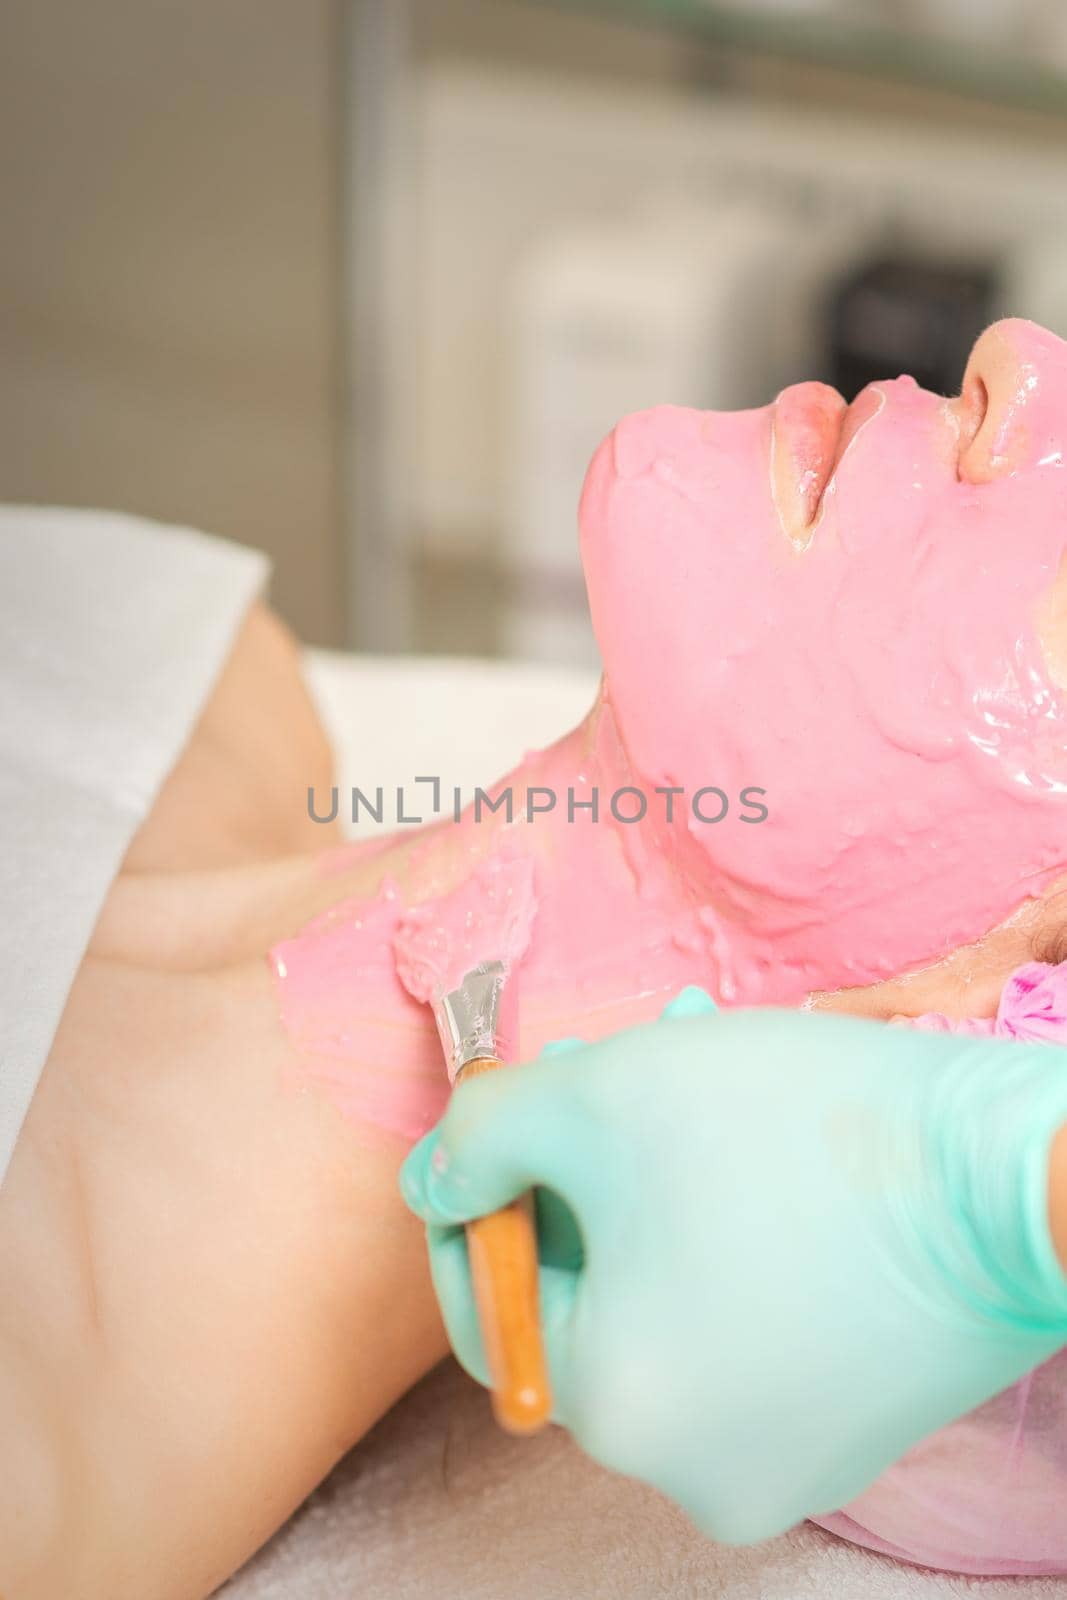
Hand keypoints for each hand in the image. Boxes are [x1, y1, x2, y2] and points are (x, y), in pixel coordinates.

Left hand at [400, 990, 1066, 1543]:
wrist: (1015, 1175)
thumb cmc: (791, 1133)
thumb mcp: (597, 1096)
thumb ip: (476, 1136)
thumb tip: (426, 1179)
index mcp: (618, 1409)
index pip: (496, 1300)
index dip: (485, 1195)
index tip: (508, 1114)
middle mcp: (693, 1469)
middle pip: (592, 1295)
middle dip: (587, 1172)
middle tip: (614, 1067)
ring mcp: (785, 1458)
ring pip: (669, 1296)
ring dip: (660, 1184)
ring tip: (697, 1078)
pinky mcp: (854, 1423)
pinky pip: (746, 1323)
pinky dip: (732, 1231)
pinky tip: (764, 1147)